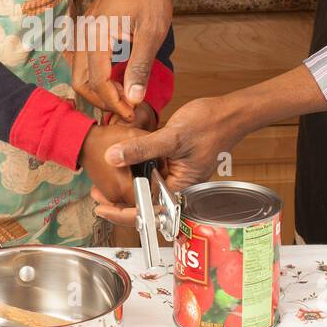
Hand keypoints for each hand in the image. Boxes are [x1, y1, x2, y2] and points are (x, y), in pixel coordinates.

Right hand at [69, 0, 174, 119]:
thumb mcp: (151, 32)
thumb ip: (140, 66)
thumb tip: (134, 99)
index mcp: (98, 34)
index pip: (97, 80)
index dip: (114, 101)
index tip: (133, 112)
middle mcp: (84, 34)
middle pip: (80, 81)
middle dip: (101, 100)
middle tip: (127, 108)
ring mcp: (82, 31)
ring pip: (78, 72)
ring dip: (97, 90)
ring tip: (123, 96)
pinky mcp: (86, 29)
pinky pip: (81, 60)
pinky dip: (93, 77)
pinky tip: (115, 79)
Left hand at [91, 96, 243, 222]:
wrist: (230, 113)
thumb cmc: (211, 125)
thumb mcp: (172, 136)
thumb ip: (141, 148)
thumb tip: (112, 157)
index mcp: (181, 188)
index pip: (148, 210)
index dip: (122, 213)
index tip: (102, 209)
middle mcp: (178, 186)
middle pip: (144, 202)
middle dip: (119, 201)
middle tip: (96, 194)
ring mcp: (176, 175)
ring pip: (146, 187)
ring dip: (125, 185)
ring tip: (102, 181)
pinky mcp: (174, 163)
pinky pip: (151, 172)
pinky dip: (135, 169)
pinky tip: (122, 161)